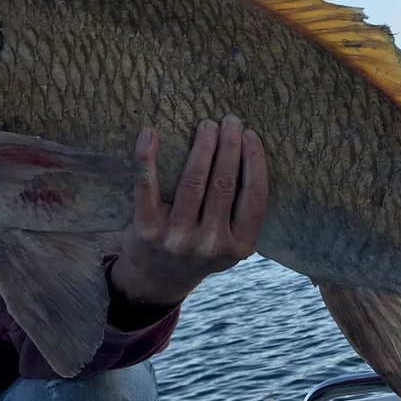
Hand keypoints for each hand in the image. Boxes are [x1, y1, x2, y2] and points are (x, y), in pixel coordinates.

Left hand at [108, 115, 267, 319]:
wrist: (156, 279)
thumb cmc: (199, 248)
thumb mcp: (230, 243)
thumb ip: (241, 212)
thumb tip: (250, 152)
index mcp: (239, 246)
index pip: (253, 196)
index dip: (254, 161)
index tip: (251, 135)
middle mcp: (210, 244)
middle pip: (224, 183)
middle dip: (229, 145)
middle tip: (230, 120)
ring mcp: (178, 238)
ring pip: (193, 182)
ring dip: (202, 146)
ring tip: (206, 125)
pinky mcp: (147, 230)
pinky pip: (146, 186)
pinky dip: (147, 157)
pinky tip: (150, 133)